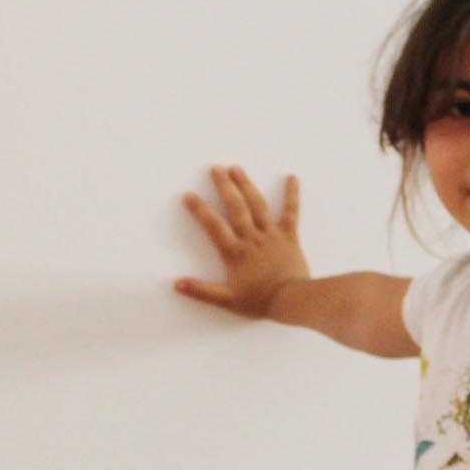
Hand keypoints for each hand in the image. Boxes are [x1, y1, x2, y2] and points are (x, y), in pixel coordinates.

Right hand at [176, 165, 312, 318]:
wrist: (292, 300)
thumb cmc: (260, 301)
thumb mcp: (228, 300)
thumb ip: (202, 291)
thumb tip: (177, 284)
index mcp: (235, 252)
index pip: (214, 226)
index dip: (200, 210)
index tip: (189, 195)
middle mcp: (252, 238)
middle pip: (236, 207)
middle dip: (224, 186)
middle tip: (215, 168)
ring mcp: (271, 234)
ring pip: (258, 204)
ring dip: (247, 185)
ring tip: (237, 169)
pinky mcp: (289, 236)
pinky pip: (291, 212)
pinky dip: (292, 194)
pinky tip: (292, 177)